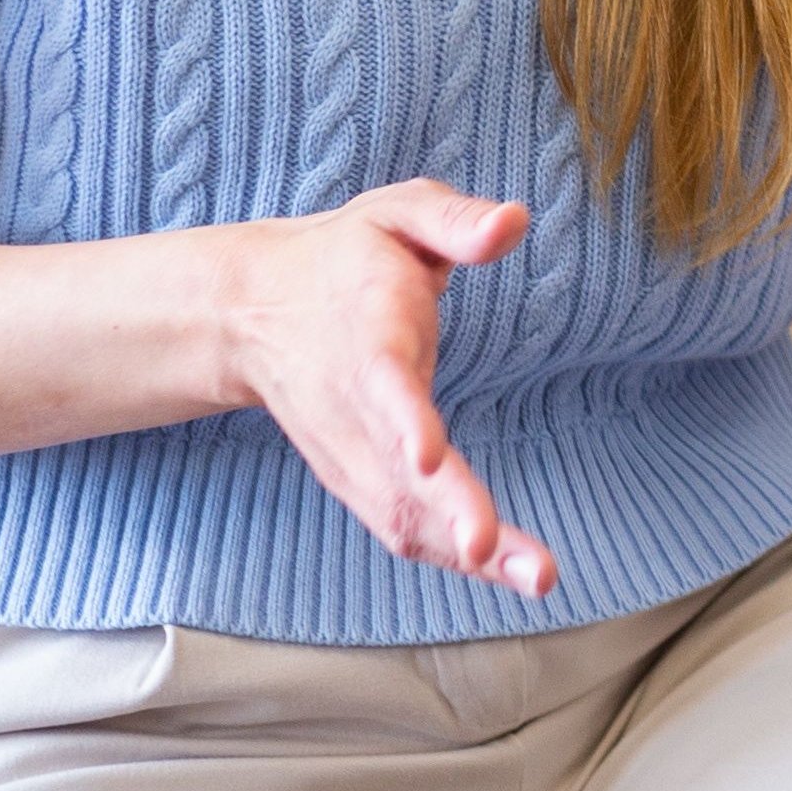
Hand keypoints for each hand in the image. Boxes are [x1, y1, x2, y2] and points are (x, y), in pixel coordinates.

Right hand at [211, 179, 554, 596]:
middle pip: (394, 469)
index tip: (426, 454)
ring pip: (402, 514)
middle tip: (491, 546)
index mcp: (367, 336)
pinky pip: (404, 525)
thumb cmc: (348, 255)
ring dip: (465, 553)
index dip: (402, 421)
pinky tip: (511, 573)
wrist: (254, 310)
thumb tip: (513, 221)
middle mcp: (356, 408)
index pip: (382, 384)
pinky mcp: (359, 478)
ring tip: (537, 577)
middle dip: (446, 510)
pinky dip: (453, 555)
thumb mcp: (397, 213)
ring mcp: (352, 453)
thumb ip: (454, 219)